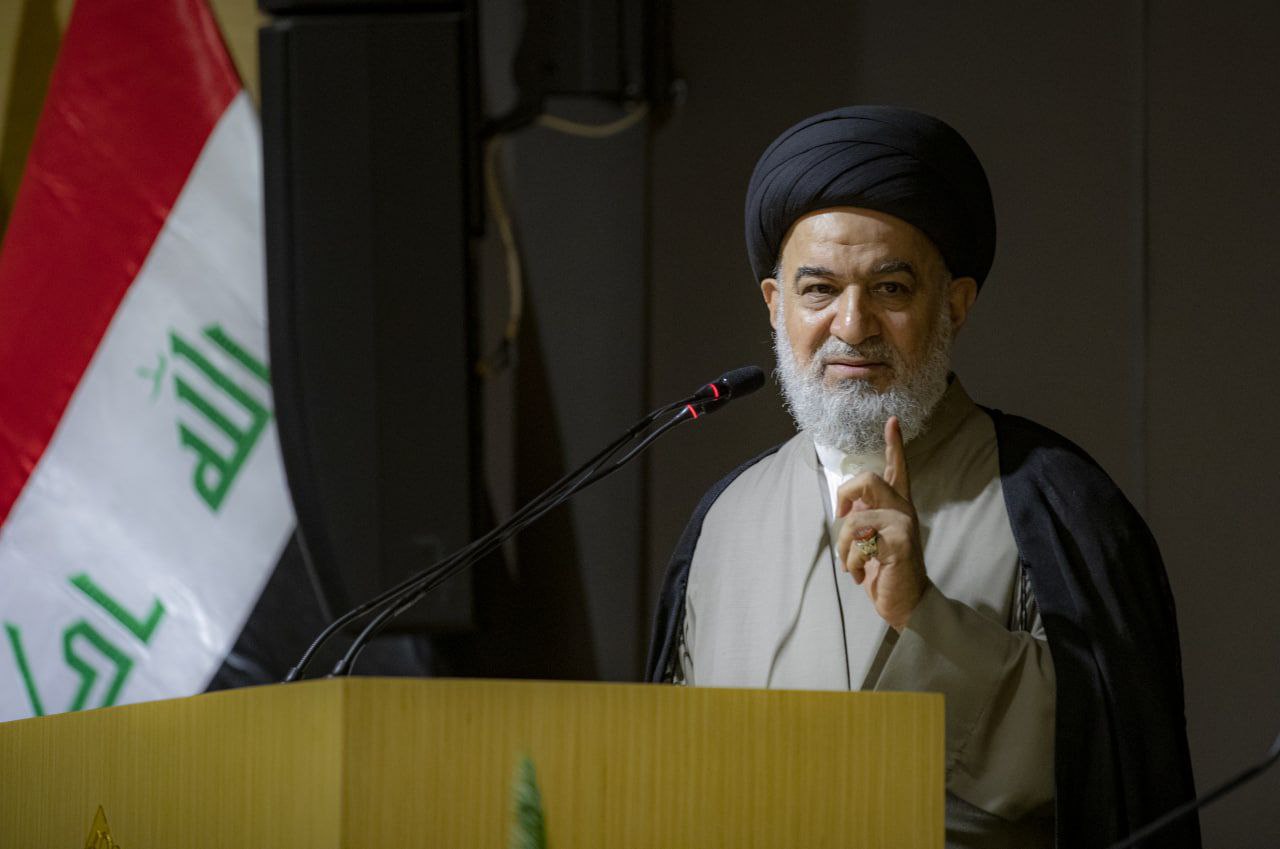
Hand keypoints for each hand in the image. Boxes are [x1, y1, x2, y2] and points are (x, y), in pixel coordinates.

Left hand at [834, 416, 928, 630]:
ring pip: (856, 516)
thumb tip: (847, 503)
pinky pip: (860, 540)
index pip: (896, 469)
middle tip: (841, 518)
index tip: (892, 421)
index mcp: (896, 507)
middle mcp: (903, 510)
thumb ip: (864, 517)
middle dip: (844, 496)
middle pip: (868, 479)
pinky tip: (859, 574)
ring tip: (851, 563)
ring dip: (844, 545)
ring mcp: (903, 524)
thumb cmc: (885, 572)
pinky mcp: (899, 542)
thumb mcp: (870, 540)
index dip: (894, 444)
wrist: (906, 604)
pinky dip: (851, 560)